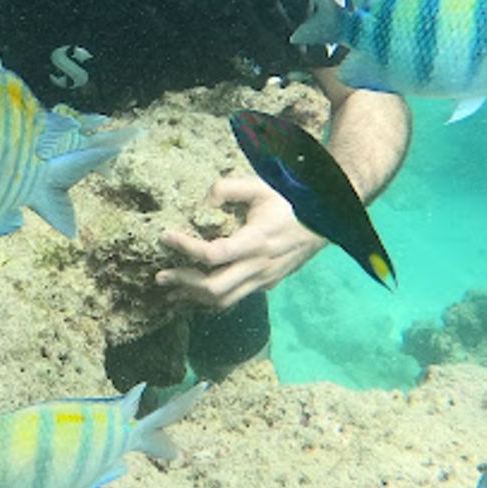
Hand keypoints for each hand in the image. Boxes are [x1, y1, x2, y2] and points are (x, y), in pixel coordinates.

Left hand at [156, 175, 324, 311]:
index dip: (185, 248)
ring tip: (170, 294)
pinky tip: (194, 297)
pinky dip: (211, 301)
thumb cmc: (290, 201)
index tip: (165, 236)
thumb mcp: (259, 186)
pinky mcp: (266, 284)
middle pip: (215, 288)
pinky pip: (235, 299)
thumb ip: (227, 189)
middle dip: (184, 284)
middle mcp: (259, 265)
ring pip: (224, 301)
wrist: (326, 222)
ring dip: (194, 299)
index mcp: (256, 240)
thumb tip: (200, 205)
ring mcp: (264, 279)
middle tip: (160, 276)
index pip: (214, 254)